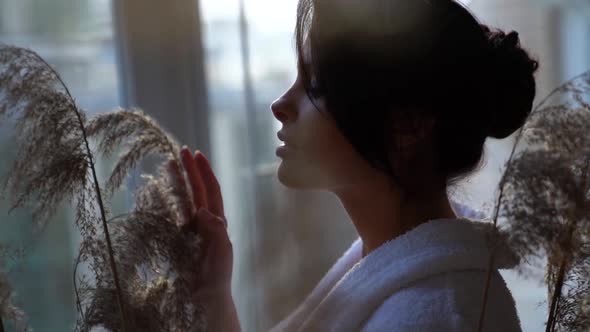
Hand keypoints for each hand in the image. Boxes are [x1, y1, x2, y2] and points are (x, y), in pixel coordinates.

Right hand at [178, 147, 233, 292]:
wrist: (205, 297)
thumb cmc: (217, 276)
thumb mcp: (222, 253)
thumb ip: (216, 231)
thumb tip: (203, 210)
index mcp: (217, 221)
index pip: (211, 191)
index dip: (205, 173)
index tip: (197, 154)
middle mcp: (204, 221)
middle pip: (196, 190)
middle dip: (190, 170)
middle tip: (181, 151)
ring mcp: (190, 228)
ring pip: (183, 199)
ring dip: (177, 181)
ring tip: (168, 163)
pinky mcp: (178, 237)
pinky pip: (171, 214)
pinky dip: (165, 200)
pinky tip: (158, 190)